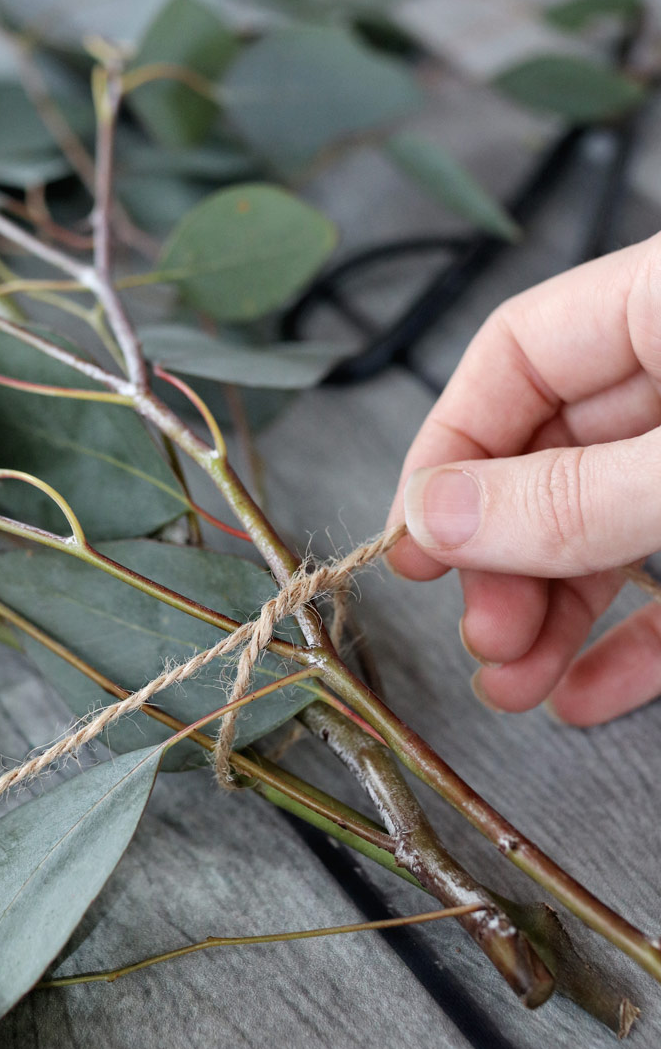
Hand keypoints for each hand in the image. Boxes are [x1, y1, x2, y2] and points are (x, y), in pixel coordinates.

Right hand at [387, 234, 660, 725]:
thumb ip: (574, 496)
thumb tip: (434, 516)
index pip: (516, 354)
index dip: (449, 450)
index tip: (414, 546)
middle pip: (554, 452)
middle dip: (505, 556)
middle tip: (483, 634)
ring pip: (612, 522)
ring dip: (554, 612)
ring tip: (516, 686)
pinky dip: (634, 637)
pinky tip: (590, 693)